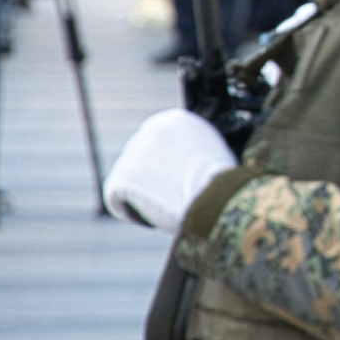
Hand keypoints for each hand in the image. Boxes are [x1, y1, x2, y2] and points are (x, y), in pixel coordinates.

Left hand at [102, 107, 237, 229]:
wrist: (216, 196)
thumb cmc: (222, 182)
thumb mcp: (214, 151)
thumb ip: (194, 149)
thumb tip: (189, 162)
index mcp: (174, 120)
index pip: (158, 142)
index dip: (164, 165)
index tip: (174, 181)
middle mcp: (150, 130)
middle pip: (139, 158)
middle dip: (149, 178)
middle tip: (167, 198)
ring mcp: (134, 153)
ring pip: (127, 177)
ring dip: (138, 194)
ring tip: (161, 211)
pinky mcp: (123, 177)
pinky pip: (116, 197)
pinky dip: (129, 210)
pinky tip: (146, 219)